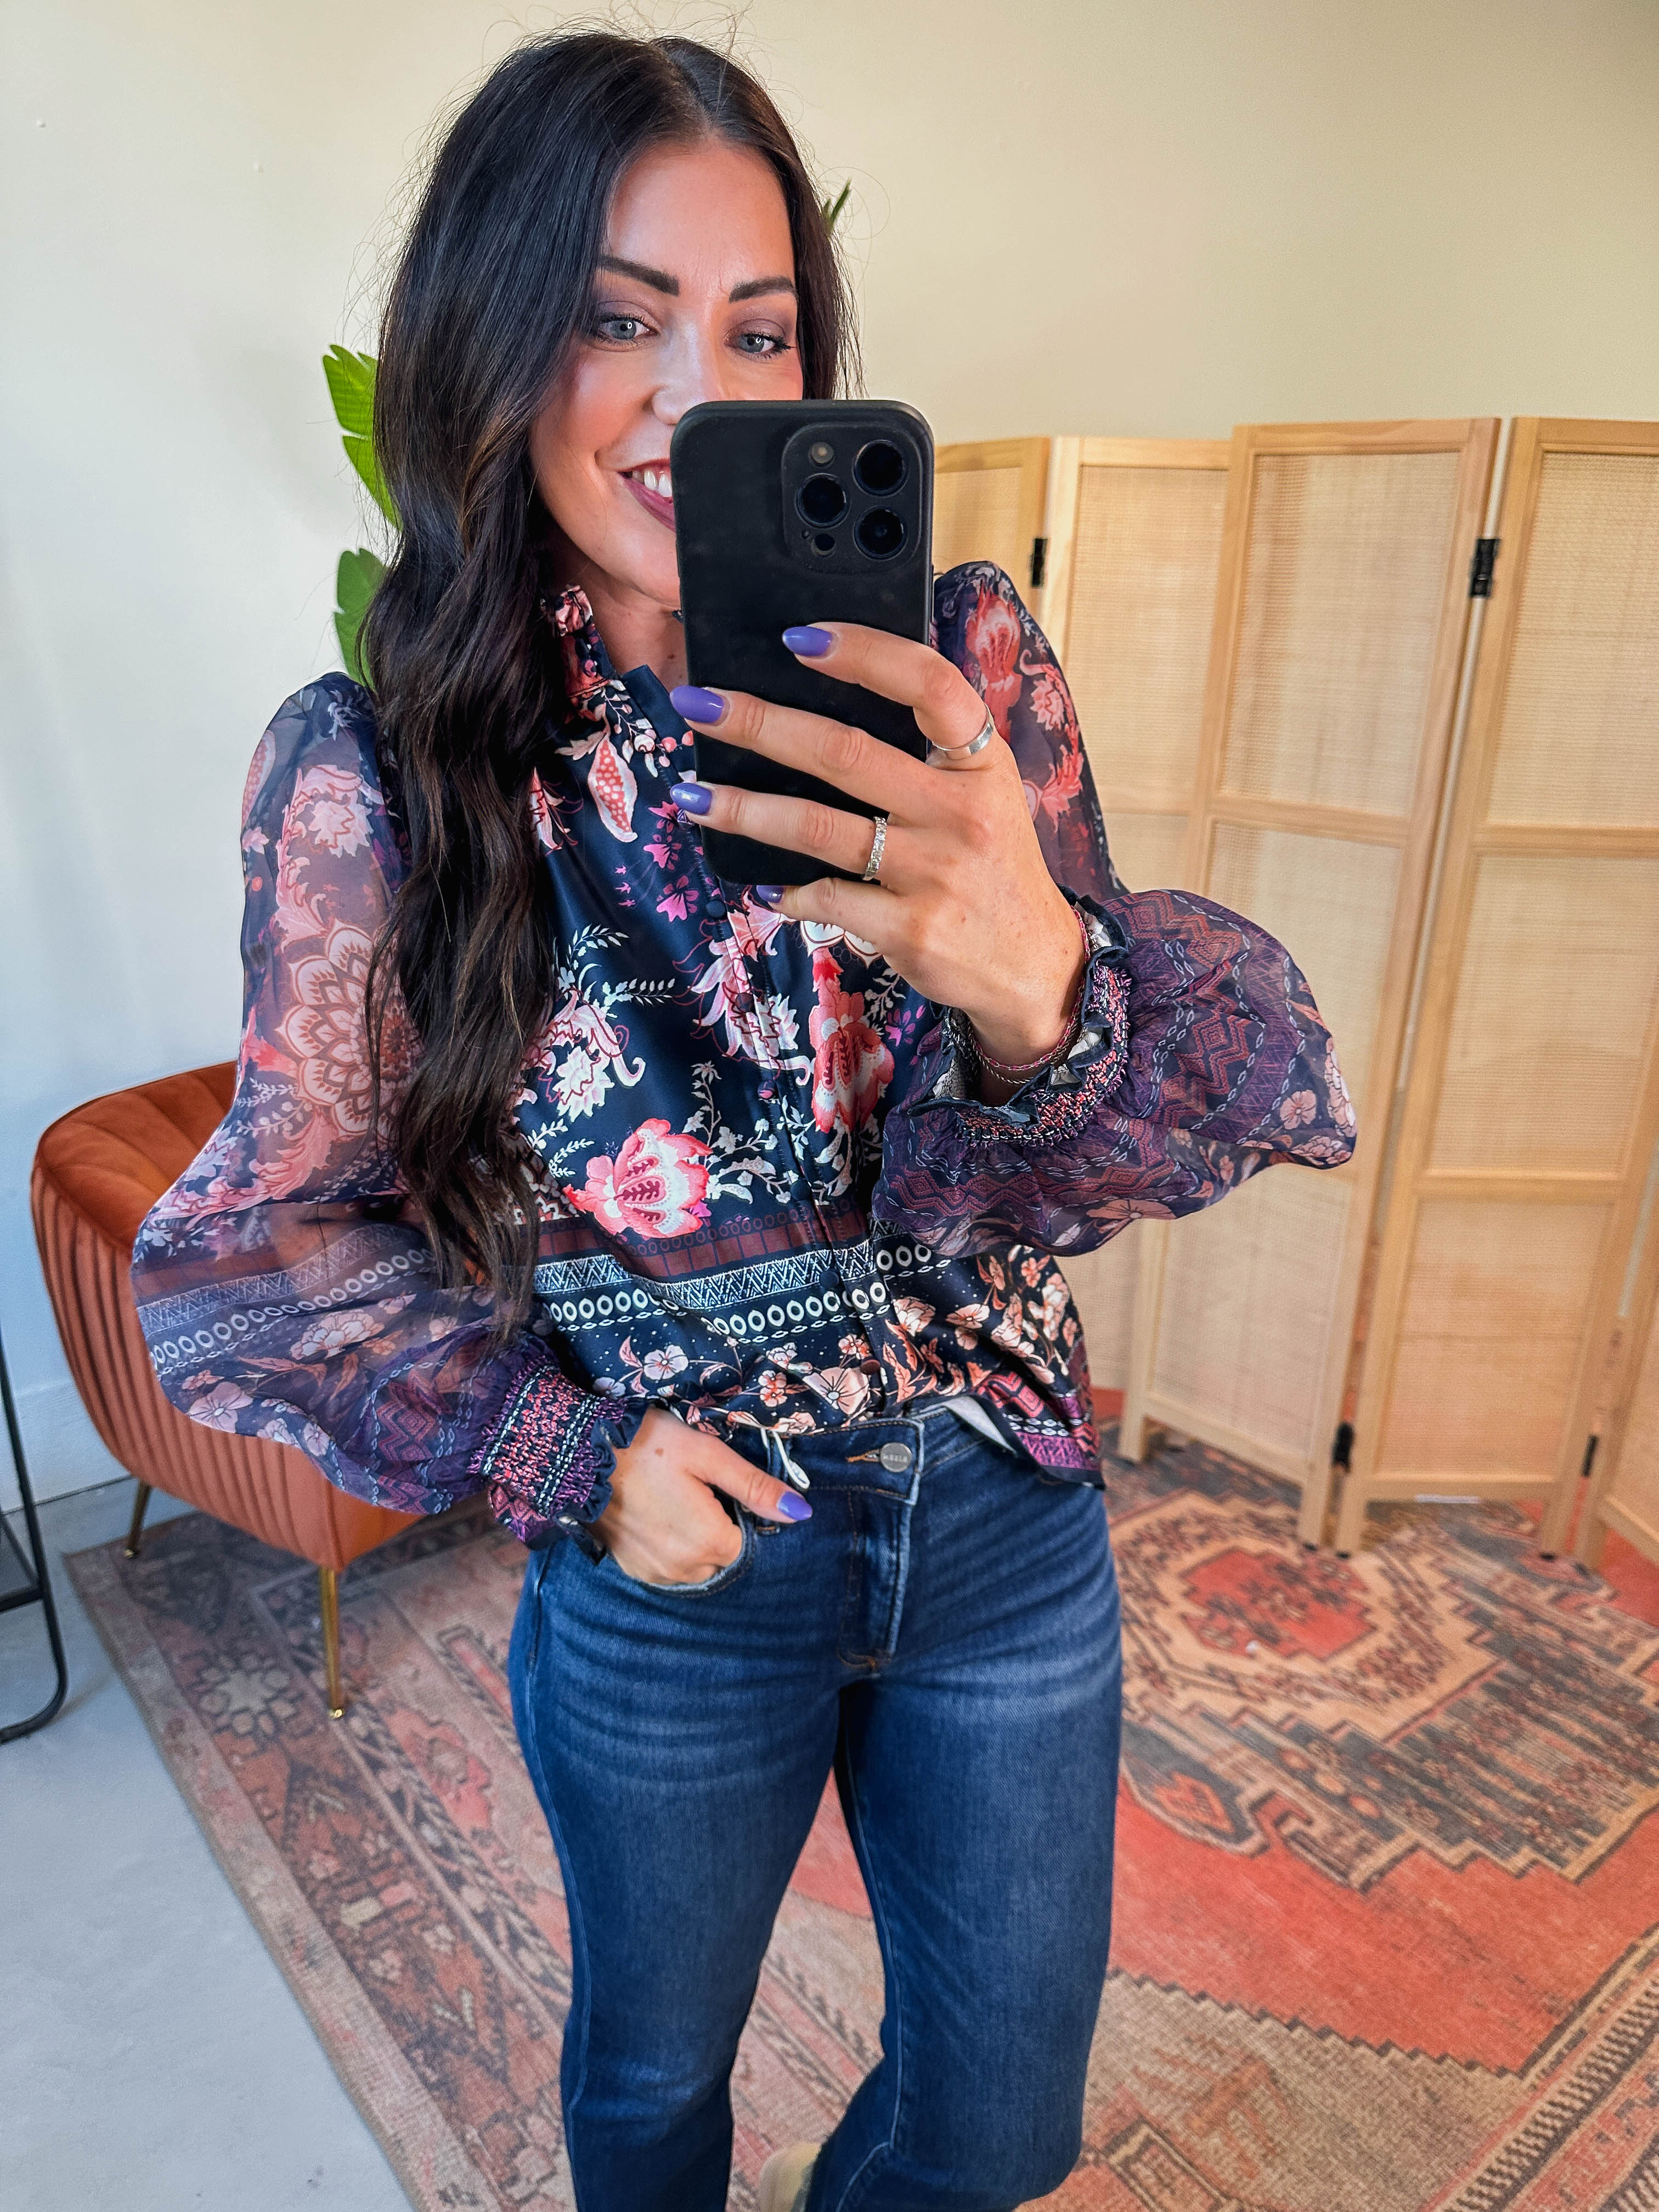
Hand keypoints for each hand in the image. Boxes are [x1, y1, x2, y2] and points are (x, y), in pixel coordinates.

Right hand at [594, 1407, 809, 1584]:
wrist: (578, 1453)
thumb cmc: (649, 1446)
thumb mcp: (709, 1456)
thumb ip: (755, 1488)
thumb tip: (801, 1512)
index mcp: (709, 1541)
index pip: (746, 1542)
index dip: (738, 1513)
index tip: (717, 1487)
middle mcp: (684, 1568)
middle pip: (721, 1556)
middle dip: (717, 1528)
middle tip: (693, 1489)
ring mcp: (654, 1573)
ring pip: (695, 1565)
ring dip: (693, 1541)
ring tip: (672, 1500)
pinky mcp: (631, 1569)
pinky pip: (666, 1567)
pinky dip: (668, 1547)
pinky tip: (654, 1514)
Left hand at [667, 623, 1084, 1068]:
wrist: (1032, 966)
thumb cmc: (993, 868)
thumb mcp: (985, 796)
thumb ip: (930, 753)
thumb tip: (829, 705)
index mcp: (980, 765)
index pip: (929, 684)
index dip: (863, 653)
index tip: (799, 637)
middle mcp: (960, 812)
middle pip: (845, 751)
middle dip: (759, 723)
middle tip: (698, 704)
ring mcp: (936, 873)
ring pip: (819, 826)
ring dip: (743, 808)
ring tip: (691, 796)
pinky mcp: (911, 929)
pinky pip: (826, 898)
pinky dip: (786, 891)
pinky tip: (762, 885)